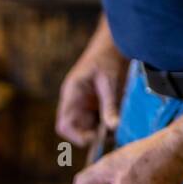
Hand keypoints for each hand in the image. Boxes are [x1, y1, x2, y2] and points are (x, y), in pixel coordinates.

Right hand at [56, 26, 127, 145]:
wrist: (112, 44)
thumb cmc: (107, 58)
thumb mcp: (109, 82)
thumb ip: (110, 105)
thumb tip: (113, 128)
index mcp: (71, 94)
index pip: (64, 124)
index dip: (75, 136)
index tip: (94, 138)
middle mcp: (74, 102)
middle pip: (75, 129)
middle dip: (90, 136)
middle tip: (109, 134)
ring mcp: (83, 104)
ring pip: (87, 128)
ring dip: (100, 132)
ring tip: (116, 126)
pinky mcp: (93, 104)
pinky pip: (97, 122)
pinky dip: (107, 125)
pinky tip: (118, 120)